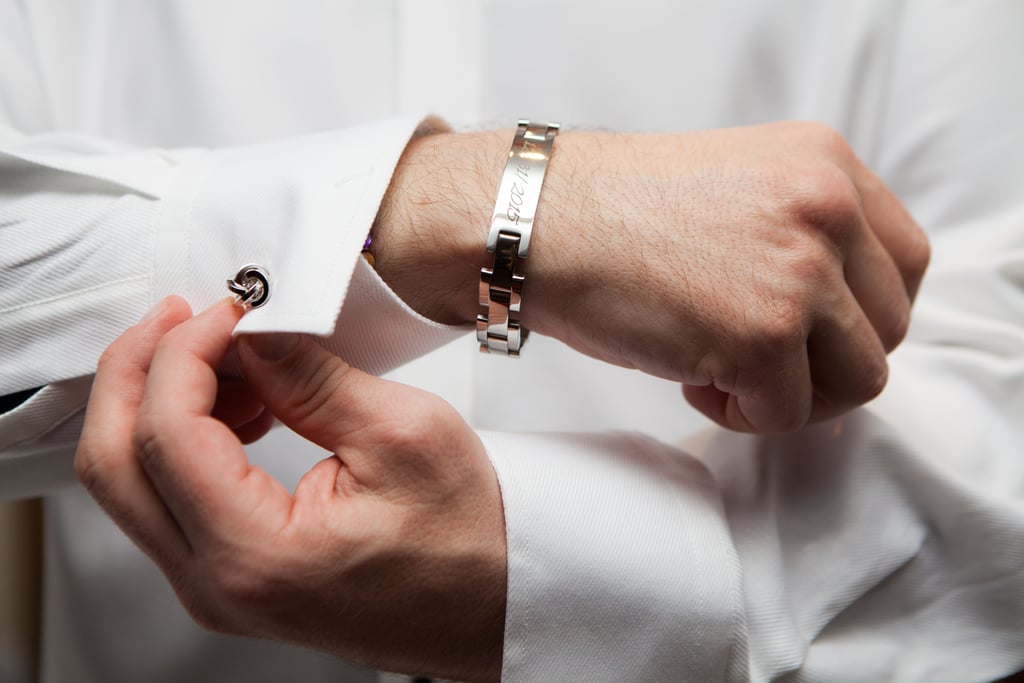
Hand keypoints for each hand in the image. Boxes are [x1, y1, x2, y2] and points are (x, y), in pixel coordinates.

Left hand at [74, 297, 505, 681]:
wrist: (492, 601)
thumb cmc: (467, 540)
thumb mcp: (400, 435)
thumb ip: (310, 378)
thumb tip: (253, 331)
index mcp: (256, 555)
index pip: (167, 433)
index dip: (185, 352)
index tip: (229, 311)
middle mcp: (217, 584)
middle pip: (112, 462)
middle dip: (138, 371)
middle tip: (185, 318)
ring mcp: (215, 587)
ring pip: (129, 481)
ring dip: (159, 402)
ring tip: (232, 358)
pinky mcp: (228, 577)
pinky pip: (169, 498)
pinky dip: (184, 437)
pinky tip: (243, 404)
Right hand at [375, 122, 929, 432]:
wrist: (531, 223)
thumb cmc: (607, 213)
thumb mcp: (735, 191)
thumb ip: (799, 233)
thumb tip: (835, 318)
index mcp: (824, 163)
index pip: (904, 262)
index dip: (858, 315)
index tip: (809, 334)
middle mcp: (827, 207)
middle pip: (890, 326)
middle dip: (827, 362)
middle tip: (758, 361)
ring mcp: (800, 271)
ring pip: (859, 379)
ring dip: (793, 394)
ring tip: (723, 372)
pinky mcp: (764, 335)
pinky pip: (788, 415)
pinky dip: (742, 415)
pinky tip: (691, 380)